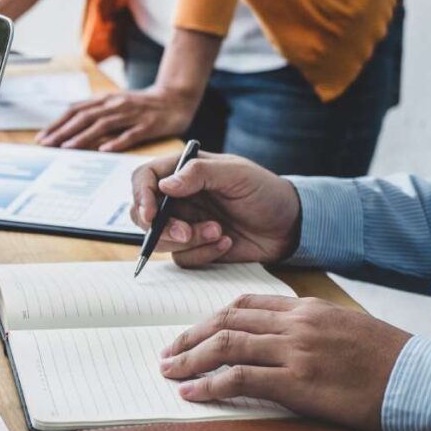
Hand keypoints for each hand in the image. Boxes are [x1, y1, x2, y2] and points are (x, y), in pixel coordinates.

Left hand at [35, 89, 197, 151]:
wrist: (175, 98)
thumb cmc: (141, 106)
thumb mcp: (115, 104)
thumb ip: (95, 114)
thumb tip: (69, 129)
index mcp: (106, 100)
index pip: (76, 111)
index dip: (58, 123)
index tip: (42, 137)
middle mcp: (116, 104)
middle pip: (85, 117)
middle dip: (64, 131)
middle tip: (47, 144)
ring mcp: (133, 114)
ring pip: (104, 125)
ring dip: (83, 136)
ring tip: (67, 148)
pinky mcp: (149, 125)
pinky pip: (131, 134)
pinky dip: (116, 142)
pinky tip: (104, 150)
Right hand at [130, 152, 301, 266]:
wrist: (290, 226)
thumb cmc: (266, 192)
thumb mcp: (237, 174)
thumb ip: (200, 173)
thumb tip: (164, 185)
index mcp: (183, 172)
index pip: (144, 179)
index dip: (140, 196)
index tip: (151, 216)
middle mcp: (178, 198)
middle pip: (143, 214)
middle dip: (162, 228)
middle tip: (186, 233)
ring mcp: (185, 223)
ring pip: (161, 240)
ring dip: (188, 241)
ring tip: (219, 232)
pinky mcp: (195, 247)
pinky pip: (183, 258)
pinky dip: (203, 253)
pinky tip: (226, 243)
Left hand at [160, 295, 411, 430]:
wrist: (419, 379)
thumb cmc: (385, 358)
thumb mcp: (343, 327)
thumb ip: (306, 327)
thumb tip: (273, 337)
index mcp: (305, 306)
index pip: (244, 304)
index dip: (210, 317)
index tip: (191, 331)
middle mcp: (295, 323)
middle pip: (227, 320)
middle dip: (190, 335)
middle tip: (167, 351)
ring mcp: (295, 350)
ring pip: (226, 345)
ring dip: (190, 358)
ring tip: (169, 370)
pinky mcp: (296, 381)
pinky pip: (239, 379)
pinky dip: (209, 385)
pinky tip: (191, 392)